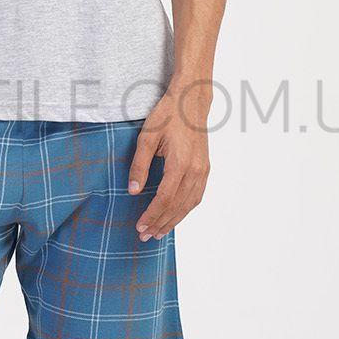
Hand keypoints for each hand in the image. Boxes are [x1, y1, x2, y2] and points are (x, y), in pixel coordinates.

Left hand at [127, 84, 211, 239]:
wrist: (191, 103)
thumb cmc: (167, 116)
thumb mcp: (146, 137)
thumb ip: (139, 165)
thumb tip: (133, 191)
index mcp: (180, 163)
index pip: (164, 199)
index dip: (152, 215)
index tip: (140, 226)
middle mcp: (195, 170)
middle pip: (177, 206)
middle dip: (161, 223)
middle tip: (145, 236)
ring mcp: (203, 171)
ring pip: (189, 204)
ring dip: (174, 221)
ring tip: (159, 232)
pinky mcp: (205, 169)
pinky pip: (197, 196)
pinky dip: (186, 210)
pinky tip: (175, 215)